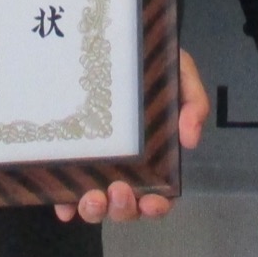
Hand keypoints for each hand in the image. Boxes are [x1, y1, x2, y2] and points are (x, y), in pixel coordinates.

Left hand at [56, 49, 209, 223]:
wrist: (116, 45)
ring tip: (92, 197)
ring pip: (96, 206)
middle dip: (123, 208)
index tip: (152, 202)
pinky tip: (63, 205)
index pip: (159, 196)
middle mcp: (125, 170)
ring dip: (94, 211)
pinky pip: (65, 192)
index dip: (156, 207)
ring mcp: (95, 168)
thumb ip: (194, 102)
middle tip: (119, 190)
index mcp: (154, 159)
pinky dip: (65, 203)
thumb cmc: (151, 67)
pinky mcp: (69, 161)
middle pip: (125, 207)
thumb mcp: (182, 76)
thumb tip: (191, 140)